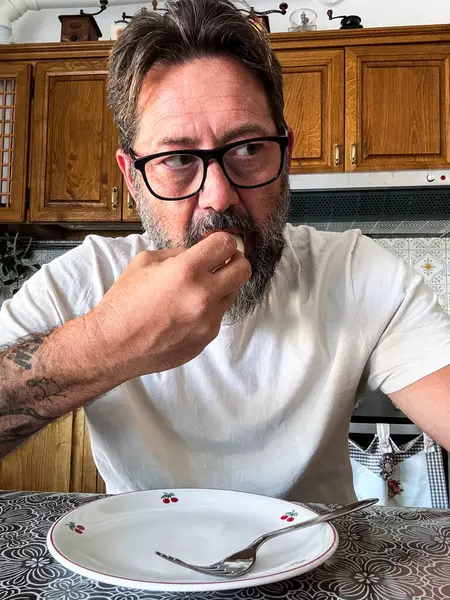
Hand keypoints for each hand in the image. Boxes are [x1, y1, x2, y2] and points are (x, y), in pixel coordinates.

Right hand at [89, 233, 250, 379]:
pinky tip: (186, 312)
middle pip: (243, 269)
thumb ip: (178, 254)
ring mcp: (208, 320)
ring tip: (195, 291)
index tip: (217, 245)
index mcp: (187, 270)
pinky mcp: (207, 337)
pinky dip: (209, 310)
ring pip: (233, 293)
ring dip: (221, 287)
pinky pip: (218, 316)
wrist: (115, 344)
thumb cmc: (124, 302)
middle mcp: (203, 295)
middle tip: (220, 263)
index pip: (227, 244)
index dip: (222, 241)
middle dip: (235, 262)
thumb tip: (200, 253)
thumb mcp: (145, 262)